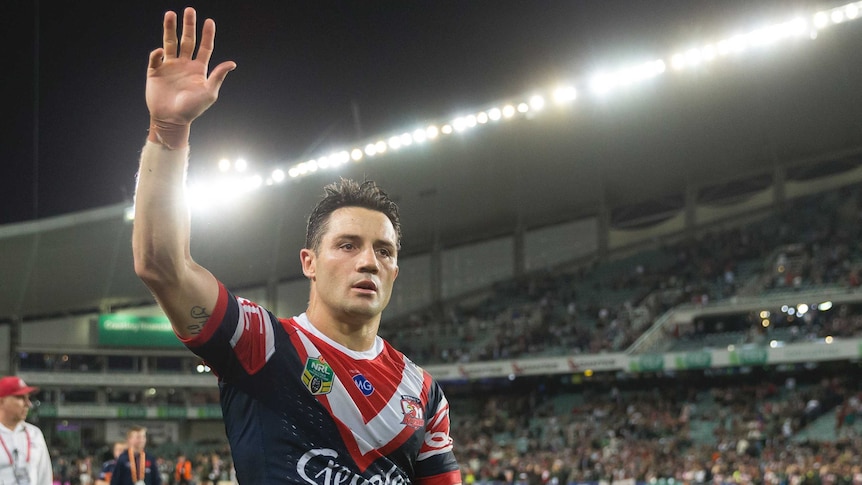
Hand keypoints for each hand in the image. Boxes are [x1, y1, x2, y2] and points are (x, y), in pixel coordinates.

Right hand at [146, 7, 235, 146]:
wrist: (172, 120)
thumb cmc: (193, 109)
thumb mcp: (209, 92)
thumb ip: (218, 76)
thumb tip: (232, 63)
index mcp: (198, 69)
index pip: (204, 47)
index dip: (207, 34)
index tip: (209, 21)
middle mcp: (184, 64)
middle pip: (187, 40)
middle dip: (188, 25)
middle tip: (190, 10)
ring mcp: (170, 66)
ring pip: (170, 43)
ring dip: (170, 29)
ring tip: (170, 14)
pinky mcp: (155, 72)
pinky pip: (156, 58)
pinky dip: (158, 53)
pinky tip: (161, 52)